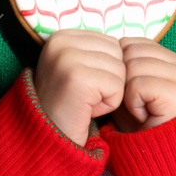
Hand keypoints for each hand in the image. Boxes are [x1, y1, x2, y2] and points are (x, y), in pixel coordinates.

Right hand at [31, 29, 125, 146]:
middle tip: (85, 96)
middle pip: (118, 54)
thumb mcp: (77, 67)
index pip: (111, 43)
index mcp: (61, 36)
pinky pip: (117, 87)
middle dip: (110, 79)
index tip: (83, 85)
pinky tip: (88, 109)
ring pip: (120, 70)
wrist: (48, 139)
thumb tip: (127, 44)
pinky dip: (109, 104)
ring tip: (86, 102)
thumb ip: (96, 52)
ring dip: (110, 93)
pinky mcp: (78, 78)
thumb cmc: (69, 106)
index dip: (105, 69)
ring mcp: (68, 58)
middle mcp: (61, 42)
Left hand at [109, 37, 175, 132]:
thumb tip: (112, 45)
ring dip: (127, 93)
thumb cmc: (139, 123)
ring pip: (132, 67)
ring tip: (141, 110)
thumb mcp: (132, 84)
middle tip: (137, 104)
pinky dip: (132, 103)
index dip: (122, 69)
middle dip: (123, 79)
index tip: (135, 94)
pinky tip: (143, 116)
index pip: (133, 43)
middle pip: (131, 52)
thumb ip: (128, 61)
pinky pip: (137, 85)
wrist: (155, 159)